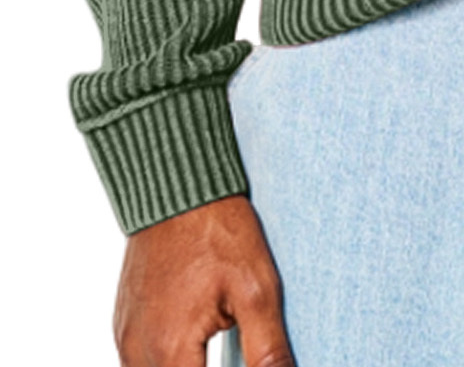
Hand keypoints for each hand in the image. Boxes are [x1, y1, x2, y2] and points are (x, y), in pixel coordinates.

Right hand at [113, 193, 293, 365]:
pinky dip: (165, 366)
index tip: (249, 364)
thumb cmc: (218, 232)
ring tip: (212, 352)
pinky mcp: (124, 325)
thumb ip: (267, 350)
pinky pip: (137, 366)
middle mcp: (138, 353)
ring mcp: (126, 340)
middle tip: (231, 353)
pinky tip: (192, 356)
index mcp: (170, 351)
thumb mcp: (256, 290)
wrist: (178, 187)